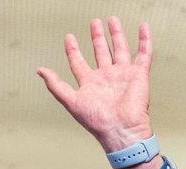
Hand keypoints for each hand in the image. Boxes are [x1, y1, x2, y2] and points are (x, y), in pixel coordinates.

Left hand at [38, 18, 153, 154]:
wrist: (122, 130)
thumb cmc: (98, 122)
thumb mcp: (71, 102)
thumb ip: (55, 86)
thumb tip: (40, 71)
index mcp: (91, 84)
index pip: (79, 62)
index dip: (73, 49)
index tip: (69, 37)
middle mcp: (107, 78)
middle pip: (101, 52)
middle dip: (97, 37)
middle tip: (95, 23)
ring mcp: (123, 75)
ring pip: (120, 49)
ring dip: (116, 34)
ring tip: (113, 21)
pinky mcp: (139, 75)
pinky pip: (143, 54)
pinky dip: (145, 40)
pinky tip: (143, 28)